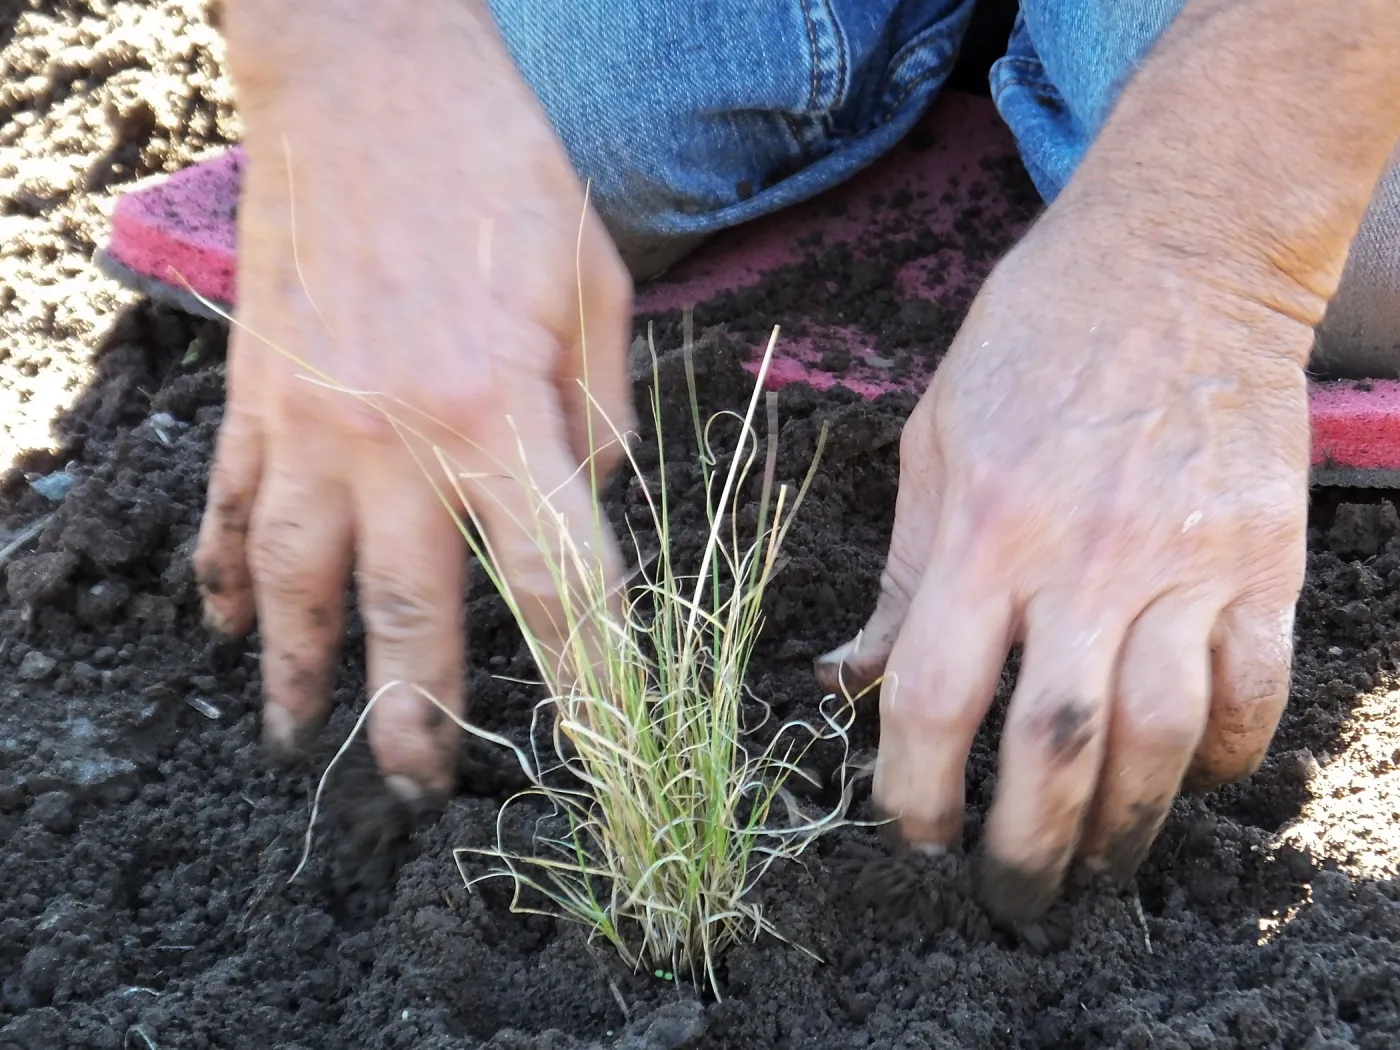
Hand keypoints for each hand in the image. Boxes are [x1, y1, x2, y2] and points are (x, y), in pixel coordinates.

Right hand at [195, 0, 632, 800]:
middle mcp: (397, 437)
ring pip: (300, 581)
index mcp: (500, 413)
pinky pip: (233, 507)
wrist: (368, 74)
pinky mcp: (259, 395)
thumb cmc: (501, 167)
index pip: (557, 583)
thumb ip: (599, 415)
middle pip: (411, 612)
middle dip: (417, 715)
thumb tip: (587, 501)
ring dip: (301, 670)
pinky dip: (227, 573)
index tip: (606, 752)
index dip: (590, 680)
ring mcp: (311, 421)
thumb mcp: (598, 282)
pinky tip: (228, 623)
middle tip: (420, 787)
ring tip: (301, 738)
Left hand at [818, 202, 1311, 922]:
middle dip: (1023, 846)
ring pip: (1159, 740)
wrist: (1175, 258)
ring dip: (1125, 831)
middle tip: (1007, 899)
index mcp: (983, 529)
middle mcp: (1082, 558)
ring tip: (1095, 870)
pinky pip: (1252, 691)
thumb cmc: (1029, 346)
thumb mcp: (933, 445)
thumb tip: (847, 680)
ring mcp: (1184, 562)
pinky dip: (1223, 756)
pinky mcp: (1261, 558)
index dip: (914, 792)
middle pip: (1053, 747)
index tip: (913, 836)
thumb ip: (900, 579)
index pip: (935, 698)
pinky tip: (1188, 778)